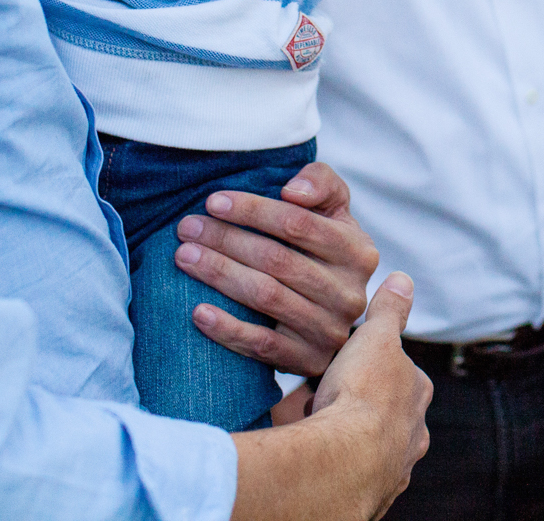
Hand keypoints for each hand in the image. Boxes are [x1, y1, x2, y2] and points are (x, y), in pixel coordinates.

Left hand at [175, 162, 378, 376]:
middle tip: (187, 229)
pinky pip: (262, 345)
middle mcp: (350, 293)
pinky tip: (198, 311)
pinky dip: (227, 328)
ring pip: (267, 297)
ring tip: (184, 257)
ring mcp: (330, 331)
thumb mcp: (333, 211)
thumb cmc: (321, 250)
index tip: (213, 201)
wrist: (331, 315)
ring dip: (220, 275)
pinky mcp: (308, 361)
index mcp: (359, 252)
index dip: (253, 210)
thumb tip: (293, 191)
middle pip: (277, 260)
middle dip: (226, 240)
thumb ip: (321, 183)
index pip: (300, 224)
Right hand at [231, 274, 431, 520]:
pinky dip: (336, 465)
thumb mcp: (375, 337)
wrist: (346, 461)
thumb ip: (388, 311)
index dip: (369, 367)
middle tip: (326, 399)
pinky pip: (350, 475)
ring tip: (316, 426)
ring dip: (347, 436)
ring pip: (369, 446)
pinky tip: (316, 457)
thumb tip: (402, 279)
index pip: (398, 375)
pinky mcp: (369, 497)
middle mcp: (414, 436)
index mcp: (417, 395)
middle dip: (359, 406)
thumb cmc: (363, 394)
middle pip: (384, 414)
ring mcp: (393, 470)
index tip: (346, 367)